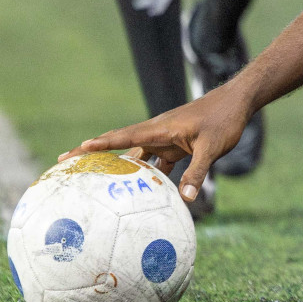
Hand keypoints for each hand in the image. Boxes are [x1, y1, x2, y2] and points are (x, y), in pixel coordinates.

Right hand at [58, 77, 254, 202]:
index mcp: (161, 128)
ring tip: (92, 181)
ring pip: (136, 155)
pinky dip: (145, 176)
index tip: (77, 150)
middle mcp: (158, 132)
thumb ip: (198, 171)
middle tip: (64, 161)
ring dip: (117, 166)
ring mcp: (166, 139)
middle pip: (120, 144)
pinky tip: (139, 194)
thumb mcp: (213, 147)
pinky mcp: (176, 145)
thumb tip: (186, 199)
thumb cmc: (225, 119)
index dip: (101, 145)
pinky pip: (155, 163)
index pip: (124, 137)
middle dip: (93, 152)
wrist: (238, 102)